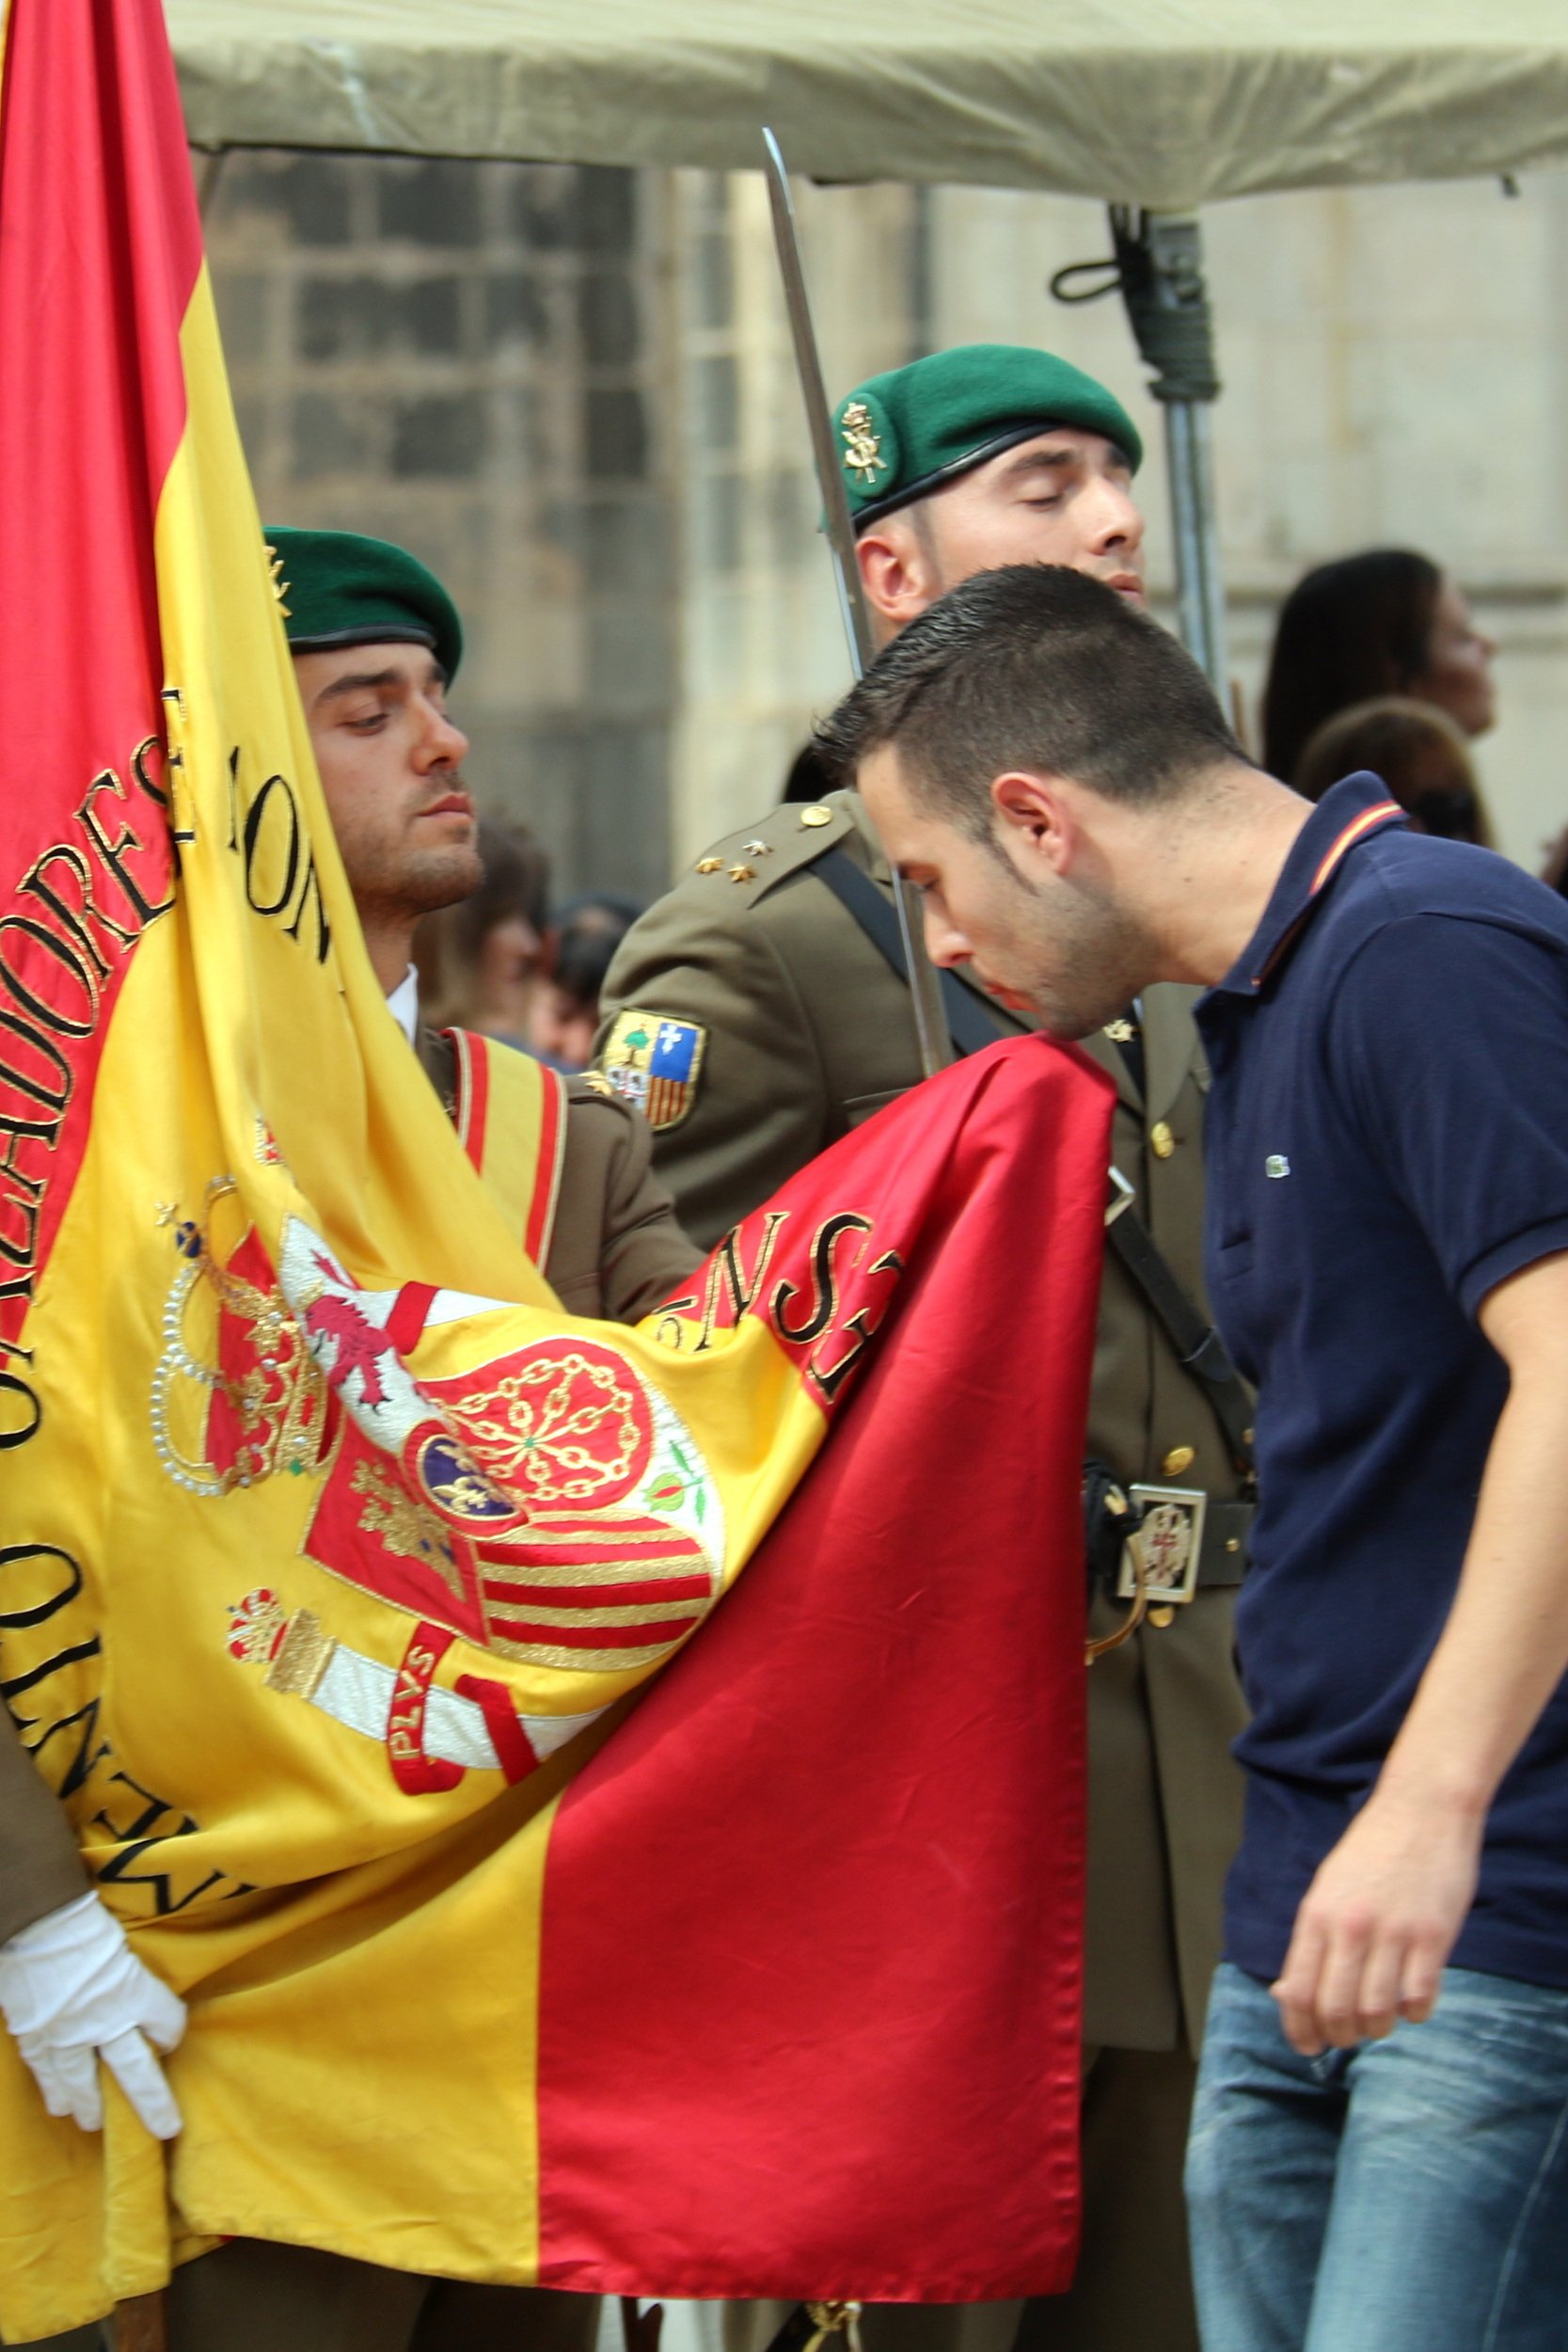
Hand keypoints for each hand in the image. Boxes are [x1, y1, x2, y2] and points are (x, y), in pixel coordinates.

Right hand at [0, 1890, 184, 2136]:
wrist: (33, 1917)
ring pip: (82, 2082)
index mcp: (134, 1991)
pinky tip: (58, 2105)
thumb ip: (131, 1974)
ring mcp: (65, 2032)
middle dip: (152, 2102)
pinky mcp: (33, 2032)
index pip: (167, 2023)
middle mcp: (104, 2020)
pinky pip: (45, 2069)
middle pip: (135, 2072)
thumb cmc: (82, 1918)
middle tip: (166, 2128)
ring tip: (94, 2123)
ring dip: (91, 2106)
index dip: (171, 2030)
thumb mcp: (121, 1943)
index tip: (168, 2035)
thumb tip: (138, 1988)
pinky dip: (52, 2089)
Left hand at [1271, 1786, 1482, 2054]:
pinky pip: (1419, 2000)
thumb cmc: (1371, 1852)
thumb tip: (1285, 1995)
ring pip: (1377, 2014)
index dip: (1299, 2030)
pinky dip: (1414, 2013)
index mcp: (1316, 1916)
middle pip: (1335, 2011)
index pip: (1298, 1992)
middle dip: (1339, 2038)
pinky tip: (1413, 2001)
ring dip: (1377, 2030)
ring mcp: (1393, 1933)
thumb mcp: (1327, 1888)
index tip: (1308, 2048)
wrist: (1421, 1809)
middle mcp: (1350, 1927)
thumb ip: (1310, 1942)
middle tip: (1348, 2038)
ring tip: (1381, 2020)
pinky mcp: (1433, 1936)